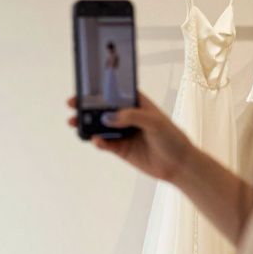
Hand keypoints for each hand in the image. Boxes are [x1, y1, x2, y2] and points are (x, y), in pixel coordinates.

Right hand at [67, 92, 195, 183]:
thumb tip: (107, 118)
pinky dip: (98, 142)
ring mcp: (123, 133)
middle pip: (104, 109)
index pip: (116, 92)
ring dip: (88, 124)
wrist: (179, 165)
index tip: (86, 87)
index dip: (101, 89)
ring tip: (76, 123)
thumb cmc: (172, 138)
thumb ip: (131, 117)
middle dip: (88, 106)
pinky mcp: (121, 149)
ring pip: (101, 126)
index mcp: (138, 104)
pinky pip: (105, 144)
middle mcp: (128, 117)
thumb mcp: (154, 122)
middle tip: (73, 105)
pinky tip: (96, 140)